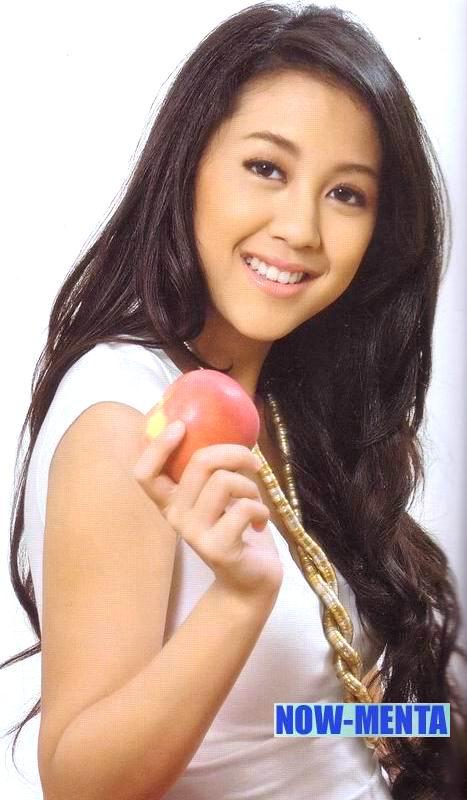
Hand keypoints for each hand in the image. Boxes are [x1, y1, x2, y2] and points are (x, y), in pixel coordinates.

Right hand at [133, 420, 283, 598]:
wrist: (252, 582)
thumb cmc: (238, 529)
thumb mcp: (222, 495)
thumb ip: (215, 469)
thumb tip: (224, 424)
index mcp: (172, 502)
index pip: (145, 474)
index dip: (157, 447)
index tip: (181, 425)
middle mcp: (176, 518)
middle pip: (199, 463)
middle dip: (234, 453)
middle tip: (252, 463)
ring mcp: (194, 534)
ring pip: (225, 482)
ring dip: (251, 486)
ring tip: (254, 501)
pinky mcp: (218, 549)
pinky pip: (243, 508)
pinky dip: (261, 509)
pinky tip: (259, 522)